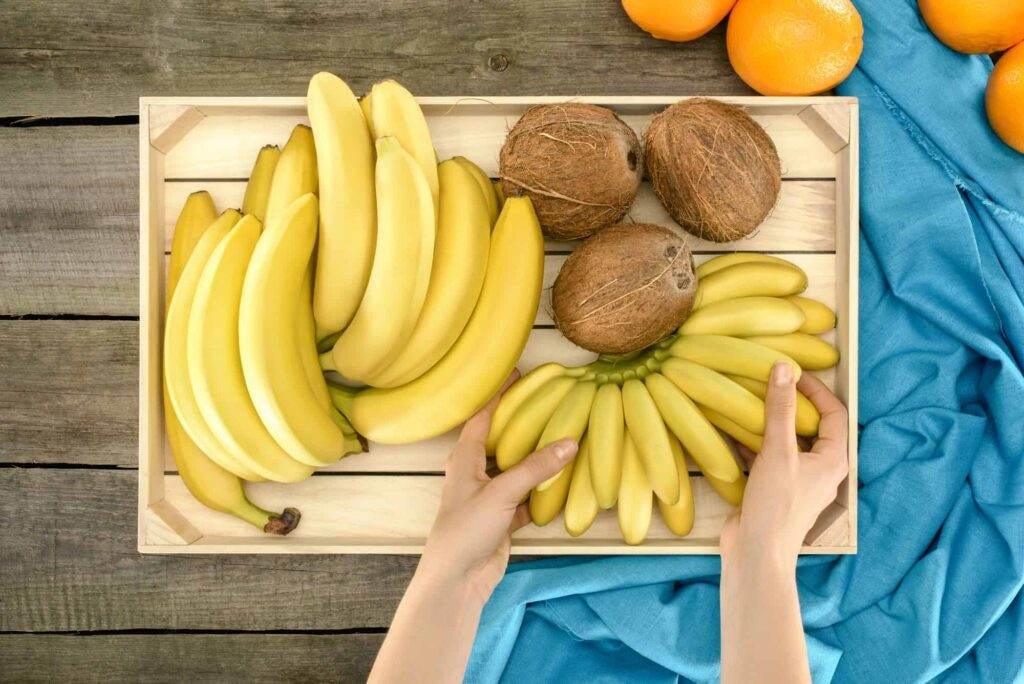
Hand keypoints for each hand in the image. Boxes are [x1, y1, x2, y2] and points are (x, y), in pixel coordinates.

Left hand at [419, 373, 578, 603]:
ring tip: (561, 437)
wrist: (457, 580)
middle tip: (549, 404)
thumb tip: (570, 442)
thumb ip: (536, 468)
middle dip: (522, 425)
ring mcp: (489, 497)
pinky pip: (526, 497)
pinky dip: (541, 492)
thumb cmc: (466, 529)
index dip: (498, 395)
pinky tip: (562, 482)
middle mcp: (475, 473)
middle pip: (502, 441)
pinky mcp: (502, 518)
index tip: (518, 374)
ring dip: (535, 460)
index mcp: (464, 458)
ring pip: (516, 470)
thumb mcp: (501, 492)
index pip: (482, 417)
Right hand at [720, 363, 848, 563]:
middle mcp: (820, 471)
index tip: (794, 373)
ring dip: (772, 424)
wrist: (756, 554)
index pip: (835, 414)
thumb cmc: (776, 506)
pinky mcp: (776, 491)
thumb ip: (780, 410)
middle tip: (771, 384)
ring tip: (751, 403)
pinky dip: (756, 444)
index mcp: (833, 461)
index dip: (817, 390)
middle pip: (812, 428)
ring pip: (789, 444)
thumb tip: (784, 368)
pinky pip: (769, 459)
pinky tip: (735, 433)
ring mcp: (797, 482)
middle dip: (792, 405)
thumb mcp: (778, 452)